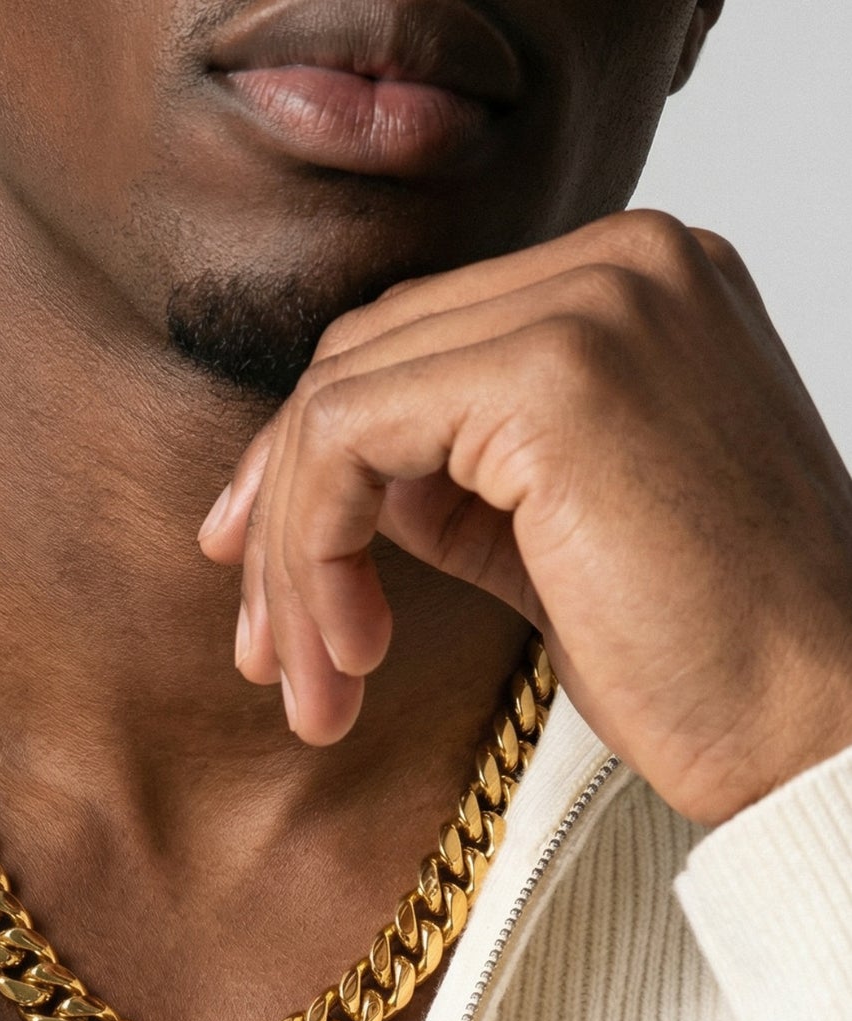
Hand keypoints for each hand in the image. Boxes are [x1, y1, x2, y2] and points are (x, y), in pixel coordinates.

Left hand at [198, 209, 851, 826]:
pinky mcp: (554, 374)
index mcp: (631, 288)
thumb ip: (449, 479)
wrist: (816, 725)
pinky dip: (314, 548)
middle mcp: (620, 262)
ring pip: (338, 403)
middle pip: (362, 361)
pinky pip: (348, 437)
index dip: (309, 460)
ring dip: (293, 558)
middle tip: (262, 650)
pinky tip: (351, 650)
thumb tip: (334, 482)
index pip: (411, 344)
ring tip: (309, 682)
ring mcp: (593, 302)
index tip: (256, 564)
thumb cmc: (703, 650)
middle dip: (281, 514)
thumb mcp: (545, 535)